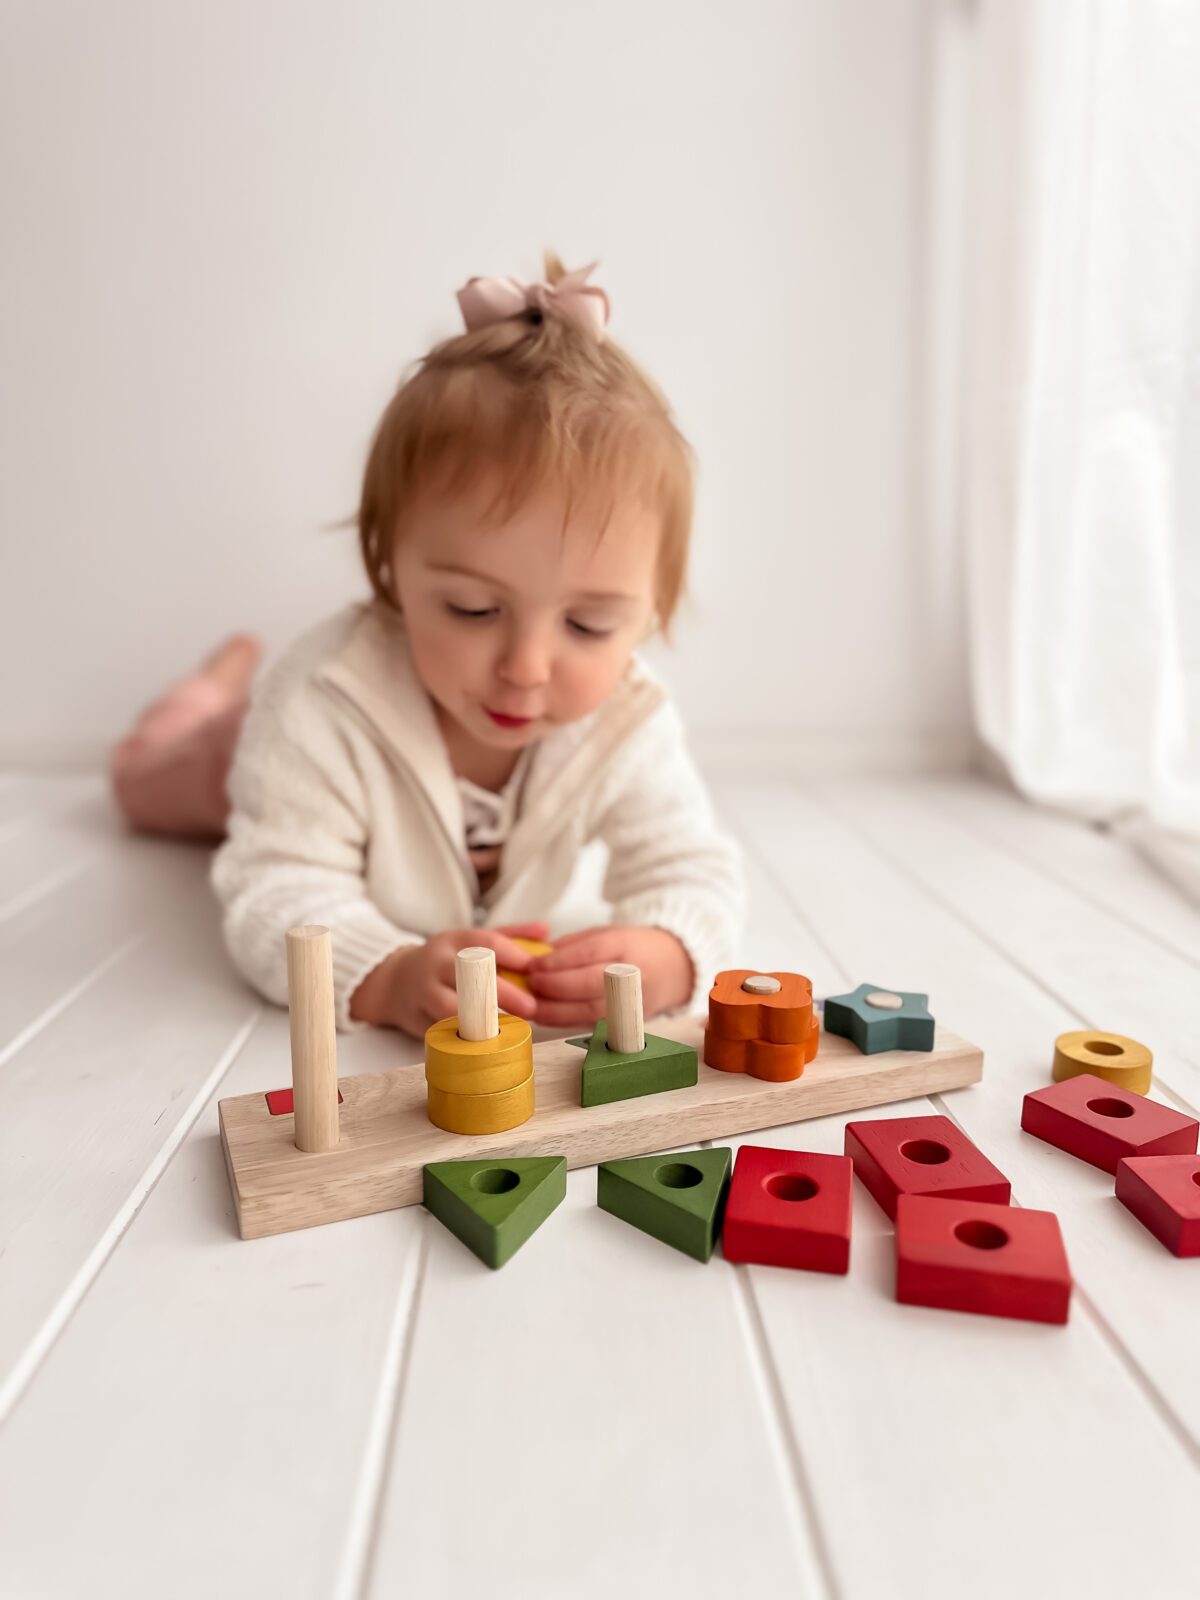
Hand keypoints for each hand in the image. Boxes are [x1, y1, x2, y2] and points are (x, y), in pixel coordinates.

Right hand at [350, 921, 548, 1036]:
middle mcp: (436, 964)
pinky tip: (485, 1044)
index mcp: (454, 941)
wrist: (394, 981)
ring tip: (508, 1028)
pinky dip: (464, 1039)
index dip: (514, 957)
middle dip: (504, 995)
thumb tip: (546, 931)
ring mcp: (423, 993)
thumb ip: (511, 936)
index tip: (537, 971)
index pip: (486, 943)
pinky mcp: (416, 1020)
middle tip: (531, 1007)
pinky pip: (443, 1032)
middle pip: (471, 977)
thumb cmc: (445, 961)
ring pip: (453, 1009)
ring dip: (482, 1022)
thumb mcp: (472, 941)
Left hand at [526, 925, 693, 1029]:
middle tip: (531, 984)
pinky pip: (591, 1023)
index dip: (559, 961)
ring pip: (590, 1010)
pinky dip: (565, 1021)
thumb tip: (535, 958)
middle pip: (591, 983)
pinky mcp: (627, 1020)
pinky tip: (545, 1015)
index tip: (533, 965)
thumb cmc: (634, 947)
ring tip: (531, 1005)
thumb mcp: (606, 933)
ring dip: (555, 1010)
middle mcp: (631, 974)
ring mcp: (631, 1000)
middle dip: (555, 986)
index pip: (591, 953)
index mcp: (625, 945)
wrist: (675, 968)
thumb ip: (572, 945)